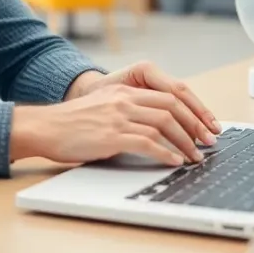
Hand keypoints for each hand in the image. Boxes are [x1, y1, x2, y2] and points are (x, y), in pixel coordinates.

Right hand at [10, 84, 215, 165]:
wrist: (44, 127)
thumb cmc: (70, 124)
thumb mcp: (102, 108)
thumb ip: (126, 112)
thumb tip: (153, 131)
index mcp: (124, 91)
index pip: (168, 95)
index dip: (191, 112)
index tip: (204, 127)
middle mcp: (124, 99)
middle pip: (172, 107)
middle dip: (195, 126)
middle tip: (208, 142)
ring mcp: (118, 116)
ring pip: (163, 125)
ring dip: (185, 143)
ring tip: (195, 157)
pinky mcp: (111, 135)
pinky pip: (147, 142)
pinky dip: (165, 153)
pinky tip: (174, 161)